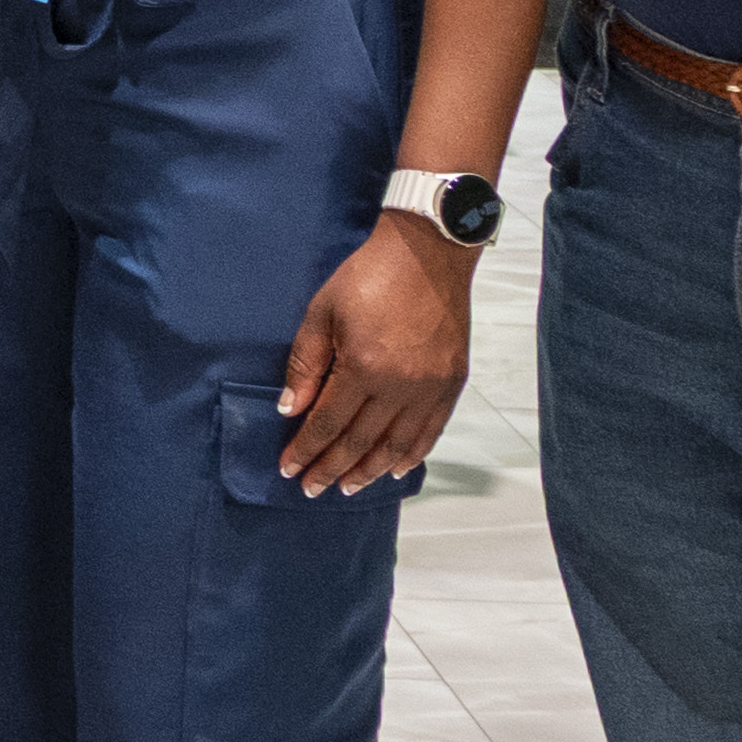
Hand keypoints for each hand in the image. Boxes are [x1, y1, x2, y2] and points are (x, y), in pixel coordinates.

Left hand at [277, 215, 472, 491]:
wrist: (427, 252)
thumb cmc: (369, 275)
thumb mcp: (322, 312)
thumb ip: (305, 364)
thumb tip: (291, 408)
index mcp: (363, 367)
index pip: (328, 423)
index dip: (306, 449)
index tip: (289, 468)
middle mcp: (400, 385)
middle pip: (360, 442)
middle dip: (331, 469)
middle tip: (312, 488)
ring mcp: (431, 387)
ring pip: (397, 445)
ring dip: (370, 471)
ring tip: (349, 487)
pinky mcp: (452, 381)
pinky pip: (432, 430)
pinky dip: (412, 454)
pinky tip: (395, 468)